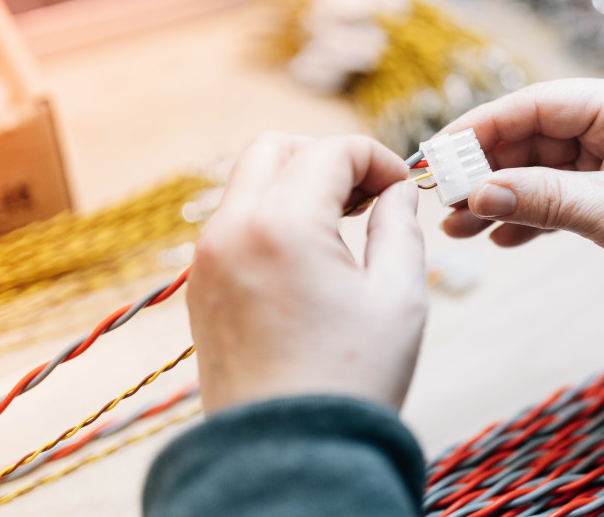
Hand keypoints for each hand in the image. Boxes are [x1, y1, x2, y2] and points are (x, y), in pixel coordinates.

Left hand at [186, 133, 425, 414]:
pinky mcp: (202, 287)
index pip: (331, 151)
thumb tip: (397, 192)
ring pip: (248, 182)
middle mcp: (231, 229)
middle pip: (275, 147)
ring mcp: (208, 259)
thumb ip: (400, 227)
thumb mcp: (399, 298)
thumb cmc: (350, 381)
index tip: (402, 188)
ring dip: (296, 184)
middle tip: (367, 195)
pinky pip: (233, 223)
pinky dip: (271, 216)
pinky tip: (309, 256)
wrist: (286, 456)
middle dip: (327, 157)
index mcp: (282, 224)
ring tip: (342, 226)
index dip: (376, 158)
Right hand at [440, 77, 603, 312]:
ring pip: (533, 171)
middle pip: (526, 138)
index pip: (534, 105)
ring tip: (457, 228)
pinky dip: (524, 217)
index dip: (480, 128)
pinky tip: (499, 239)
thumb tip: (478, 194)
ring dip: (496, 198)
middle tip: (441, 200)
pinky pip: (550, 197)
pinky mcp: (603, 192)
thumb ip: (544, 200)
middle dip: (483, 171)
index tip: (439, 154)